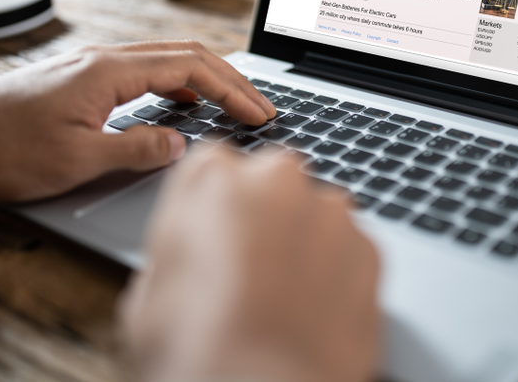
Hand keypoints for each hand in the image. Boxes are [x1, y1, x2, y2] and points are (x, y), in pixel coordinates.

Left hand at [0, 41, 275, 200]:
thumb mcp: (74, 161)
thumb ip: (135, 150)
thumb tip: (181, 144)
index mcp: (107, 71)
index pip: (190, 66)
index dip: (232, 90)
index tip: (260, 114)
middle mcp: (102, 59)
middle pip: (184, 54)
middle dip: (229, 79)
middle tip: (260, 108)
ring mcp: (89, 67)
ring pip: (164, 60)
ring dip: (203, 79)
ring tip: (231, 106)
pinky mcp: (78, 81)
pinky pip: (141, 72)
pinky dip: (174, 85)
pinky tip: (179, 107)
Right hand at [118, 148, 380, 381]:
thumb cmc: (198, 354)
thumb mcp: (147, 292)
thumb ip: (177, 245)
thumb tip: (191, 249)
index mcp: (213, 178)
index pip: (212, 164)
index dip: (212, 205)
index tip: (210, 234)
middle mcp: (277, 178)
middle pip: (270, 183)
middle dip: (263, 217)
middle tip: (247, 273)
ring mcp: (331, 211)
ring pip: (313, 215)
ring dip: (302, 244)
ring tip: (283, 303)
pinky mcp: (371, 249)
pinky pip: (348, 250)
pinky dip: (335, 273)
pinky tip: (312, 315)